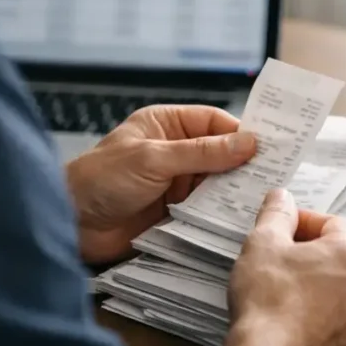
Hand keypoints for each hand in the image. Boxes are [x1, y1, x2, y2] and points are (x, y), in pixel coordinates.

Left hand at [65, 105, 256, 264]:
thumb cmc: (99, 180)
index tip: (272, 146)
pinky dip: (223, 212)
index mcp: (166, 125)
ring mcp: (176, 182)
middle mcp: (174, 151)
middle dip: (245, 163)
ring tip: (264, 198)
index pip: (215, 123)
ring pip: (218, 183)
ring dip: (236, 191)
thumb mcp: (154, 158)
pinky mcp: (176, 212)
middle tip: (277, 174)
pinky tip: (240, 217)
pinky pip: (208, 208)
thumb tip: (248, 142)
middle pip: (221, 153)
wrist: (69, 223)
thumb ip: (202, 152)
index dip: (243, 132)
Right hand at [229, 188, 345, 345]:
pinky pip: (340, 321)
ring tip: (289, 287)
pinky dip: (323, 315)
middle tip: (284, 257)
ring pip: (345, 290)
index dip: (303, 222)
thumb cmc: (268, 296)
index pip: (333, 224)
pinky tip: (296, 317)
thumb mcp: (263, 242)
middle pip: (344, 257)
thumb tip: (282, 197)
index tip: (281, 228)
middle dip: (316, 253)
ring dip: (322, 284)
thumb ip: (276, 214)